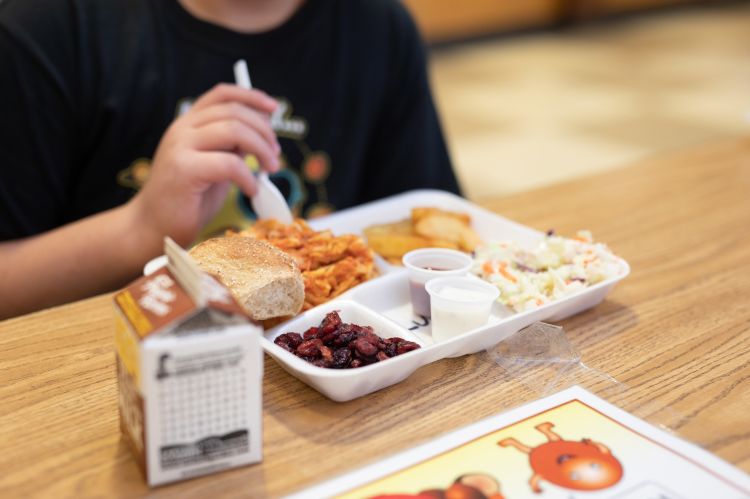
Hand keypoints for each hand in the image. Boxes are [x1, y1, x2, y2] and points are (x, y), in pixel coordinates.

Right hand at [128, 83, 279, 247]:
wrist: (153, 227)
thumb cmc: (188, 199)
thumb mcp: (215, 165)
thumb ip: (233, 146)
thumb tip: (264, 132)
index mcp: (189, 124)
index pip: (221, 94)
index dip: (251, 97)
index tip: (274, 109)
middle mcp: (182, 129)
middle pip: (233, 112)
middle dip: (264, 131)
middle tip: (275, 155)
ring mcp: (180, 147)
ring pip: (234, 130)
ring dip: (261, 149)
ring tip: (270, 170)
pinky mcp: (184, 170)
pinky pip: (229, 164)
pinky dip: (248, 177)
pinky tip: (250, 191)